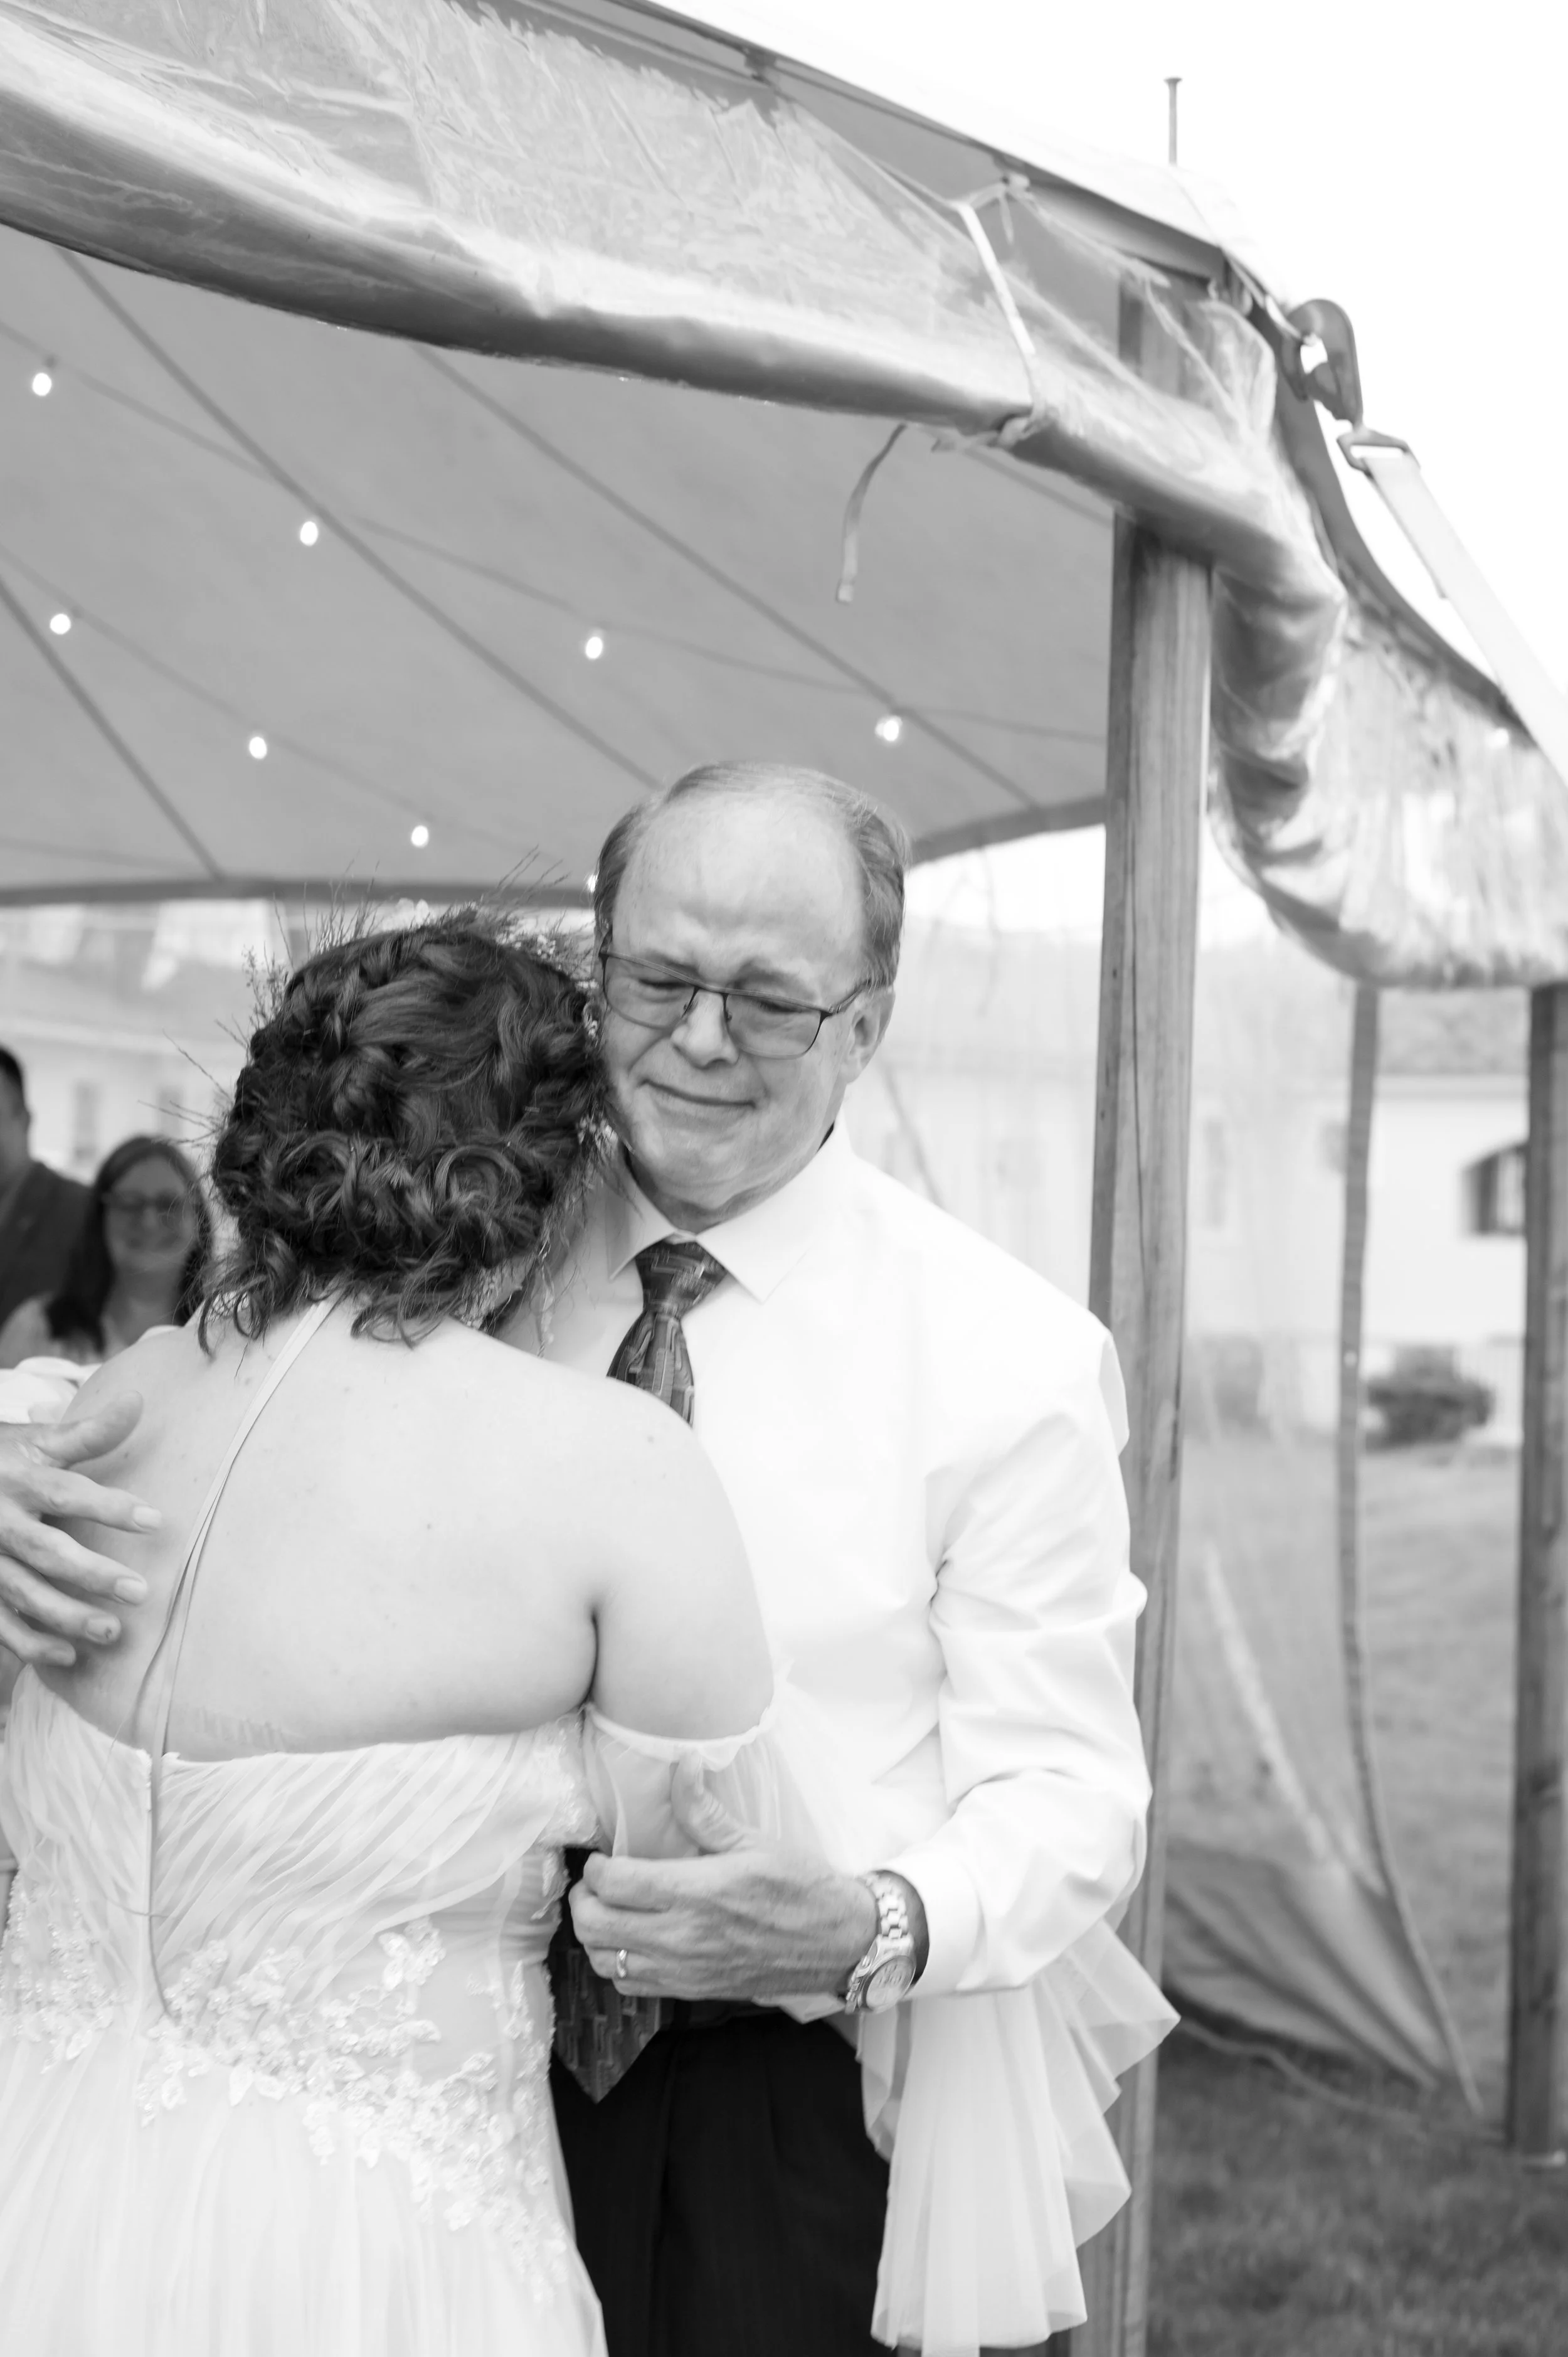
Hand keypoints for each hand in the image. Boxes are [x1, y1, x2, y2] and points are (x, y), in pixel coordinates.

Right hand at [0, 1395, 157, 1667]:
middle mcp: (0, 1523)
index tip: (156, 1520)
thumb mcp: (36, 1441)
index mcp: (18, 1481)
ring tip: (112, 1631)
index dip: (110, 1507)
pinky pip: (0, 1622)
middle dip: (91, 1575)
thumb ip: (88, 1432)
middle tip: (139, 1592)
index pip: (66, 1494)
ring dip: (67, 1617)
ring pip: (24, 1593)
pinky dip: (30, 1643)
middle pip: (47, 1552)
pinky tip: (68, 1656)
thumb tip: (136, 1401)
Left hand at [571, 1755, 879, 2001]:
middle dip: (584, 1899)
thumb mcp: (754, 1840)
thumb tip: (682, 1763)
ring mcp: (684, 1970)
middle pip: (596, 1926)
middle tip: (597, 1881)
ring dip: (594, 1934)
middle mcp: (683, 1937)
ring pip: (605, 1961)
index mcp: (697, 1892)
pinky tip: (629, 1941)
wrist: (837, 1942)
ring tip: (607, 1909)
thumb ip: (704, 1810)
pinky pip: (630, 1986)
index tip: (602, 1856)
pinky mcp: (691, 1990)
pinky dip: (615, 1964)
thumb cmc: (800, 1887)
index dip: (596, 1868)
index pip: (615, 1884)